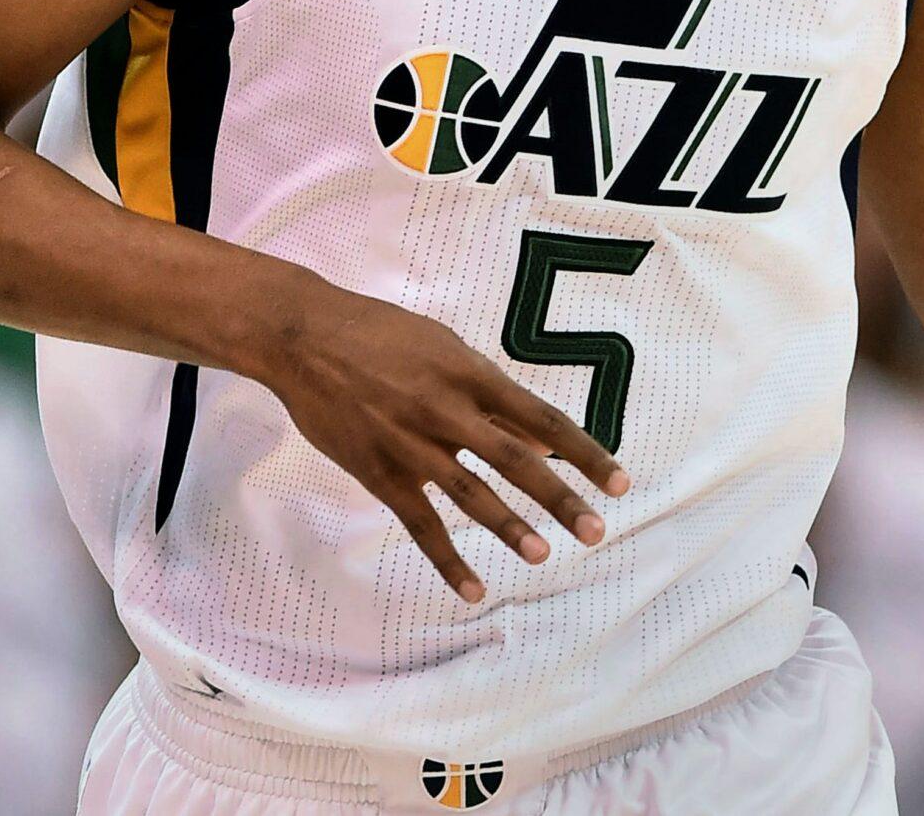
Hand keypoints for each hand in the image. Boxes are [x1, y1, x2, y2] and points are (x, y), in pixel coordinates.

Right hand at [264, 279, 628, 602]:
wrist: (305, 338)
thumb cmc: (382, 335)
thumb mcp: (446, 349)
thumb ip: (493, 396)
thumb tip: (543, 442)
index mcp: (471, 374)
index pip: (542, 418)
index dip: (584, 452)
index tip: (619, 481)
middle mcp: (447, 410)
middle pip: (516, 459)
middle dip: (560, 497)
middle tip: (597, 531)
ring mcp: (411, 444)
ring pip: (471, 494)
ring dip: (510, 527)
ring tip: (545, 555)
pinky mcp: (379, 473)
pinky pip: (420, 524)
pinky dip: (448, 560)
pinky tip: (475, 589)